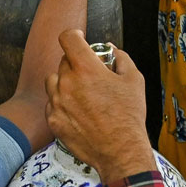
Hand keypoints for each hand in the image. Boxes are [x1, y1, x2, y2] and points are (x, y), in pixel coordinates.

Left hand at [44, 30, 153, 183]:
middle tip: (90, 75)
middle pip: (64, 60)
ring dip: (65, 81)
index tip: (79, 39)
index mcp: (86, 68)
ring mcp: (57, 102)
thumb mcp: (134, 80)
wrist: (120, 151)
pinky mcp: (53, 119)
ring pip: (54, 80)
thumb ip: (121, 58)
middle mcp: (67, 82)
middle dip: (76, 63)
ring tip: (82, 93)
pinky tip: (78, 111)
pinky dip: (62, 103)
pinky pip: (52, 103)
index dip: (74, 35)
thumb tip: (110, 49)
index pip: (68, 38)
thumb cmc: (129, 115)